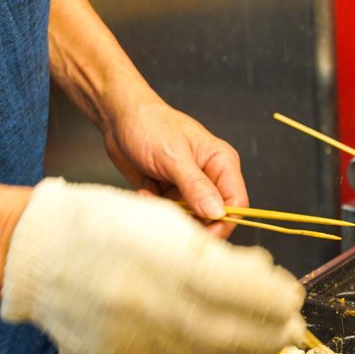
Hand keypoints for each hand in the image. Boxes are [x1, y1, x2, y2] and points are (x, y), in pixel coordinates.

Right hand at [0, 178, 305, 353]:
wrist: (32, 252)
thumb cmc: (99, 224)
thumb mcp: (162, 221)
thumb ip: (213, 252)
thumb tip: (260, 277)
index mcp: (158, 261)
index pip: (234, 287)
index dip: (270, 297)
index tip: (293, 296)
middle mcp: (145, 303)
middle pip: (225, 328)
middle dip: (268, 330)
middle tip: (294, 326)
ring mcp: (129, 335)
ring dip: (247, 352)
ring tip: (272, 342)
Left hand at [102, 96, 246, 237]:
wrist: (118, 118)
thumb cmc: (149, 126)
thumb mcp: (173, 157)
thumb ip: (196, 186)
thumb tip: (217, 213)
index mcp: (222, 163)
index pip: (236, 202)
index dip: (223, 222)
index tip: (203, 235)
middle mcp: (210, 177)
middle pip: (215, 215)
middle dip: (193, 221)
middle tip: (172, 218)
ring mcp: (190, 187)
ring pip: (191, 217)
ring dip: (172, 214)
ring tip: (154, 196)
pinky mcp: (171, 193)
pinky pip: (170, 213)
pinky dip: (156, 208)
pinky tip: (145, 190)